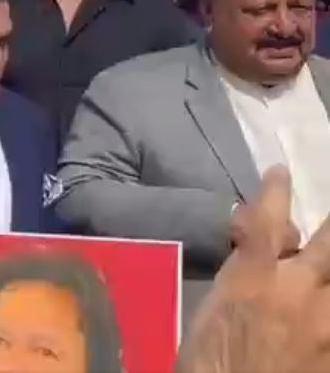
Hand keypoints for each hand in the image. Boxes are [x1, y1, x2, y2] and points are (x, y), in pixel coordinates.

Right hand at [178, 167, 329, 372]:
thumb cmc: (208, 362)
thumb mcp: (211, 310)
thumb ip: (241, 272)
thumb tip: (254, 243)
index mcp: (254, 281)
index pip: (265, 220)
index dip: (275, 191)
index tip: (279, 172)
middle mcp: (298, 293)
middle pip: (329, 244)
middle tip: (325, 227)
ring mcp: (325, 324)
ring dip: (327, 267)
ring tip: (316, 277)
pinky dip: (326, 317)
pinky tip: (318, 324)